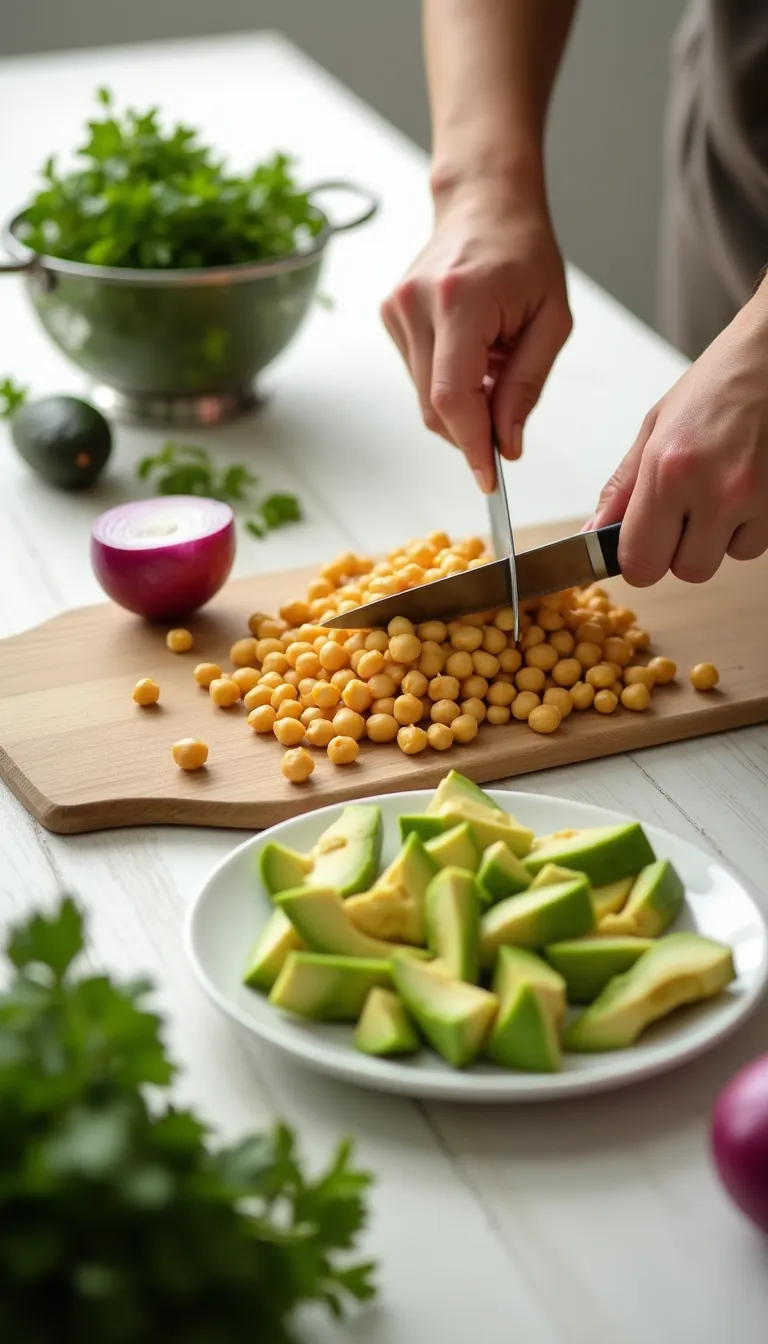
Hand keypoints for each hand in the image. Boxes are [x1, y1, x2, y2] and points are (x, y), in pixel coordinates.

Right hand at [380, 181, 571, 491]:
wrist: (485, 204)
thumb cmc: (525, 256)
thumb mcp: (550, 322)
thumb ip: (525, 387)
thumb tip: (505, 445)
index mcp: (461, 301)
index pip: (454, 396)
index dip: (470, 445)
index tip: (489, 479)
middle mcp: (417, 304)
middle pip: (435, 405)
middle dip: (471, 431)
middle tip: (505, 426)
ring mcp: (396, 309)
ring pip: (425, 397)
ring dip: (463, 403)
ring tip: (494, 365)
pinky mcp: (389, 314)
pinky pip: (418, 375)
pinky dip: (448, 382)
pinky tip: (472, 352)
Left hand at [590, 290, 767, 585]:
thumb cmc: (717, 385)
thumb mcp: (655, 427)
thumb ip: (622, 489)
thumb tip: (592, 534)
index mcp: (669, 470)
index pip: (640, 563)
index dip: (638, 559)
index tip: (641, 543)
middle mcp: (715, 491)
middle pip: (685, 571)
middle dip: (679, 550)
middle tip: (684, 510)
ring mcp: (756, 500)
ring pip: (724, 559)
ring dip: (717, 538)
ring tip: (720, 489)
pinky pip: (755, 544)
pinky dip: (746, 527)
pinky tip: (746, 487)